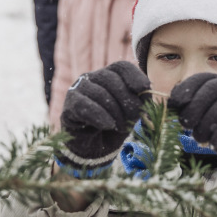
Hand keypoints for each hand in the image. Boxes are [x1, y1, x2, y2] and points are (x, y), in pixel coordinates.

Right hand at [56, 61, 150, 176]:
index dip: (135, 76)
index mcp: (110, 75)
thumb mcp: (133, 113)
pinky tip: (108, 125)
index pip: (122, 67)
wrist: (95, 149)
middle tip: (135, 119)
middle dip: (128, 101)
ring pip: (100, 94)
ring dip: (115, 113)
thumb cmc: (115, 126)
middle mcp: (93, 77)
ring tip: (121, 127)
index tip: (145, 89)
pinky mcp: (70, 105)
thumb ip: (141, 100)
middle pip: (112, 80)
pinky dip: (99, 116)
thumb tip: (146, 90)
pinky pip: (84, 106)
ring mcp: (79, 89)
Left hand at [168, 73, 216, 190]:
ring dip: (207, 124)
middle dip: (194, 108)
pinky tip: (215, 142)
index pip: (202, 78)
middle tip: (186, 125)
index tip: (173, 103)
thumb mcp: (204, 120)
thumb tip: (170, 104)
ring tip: (199, 138)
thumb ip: (191, 110)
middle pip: (212, 89)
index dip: (186, 89)